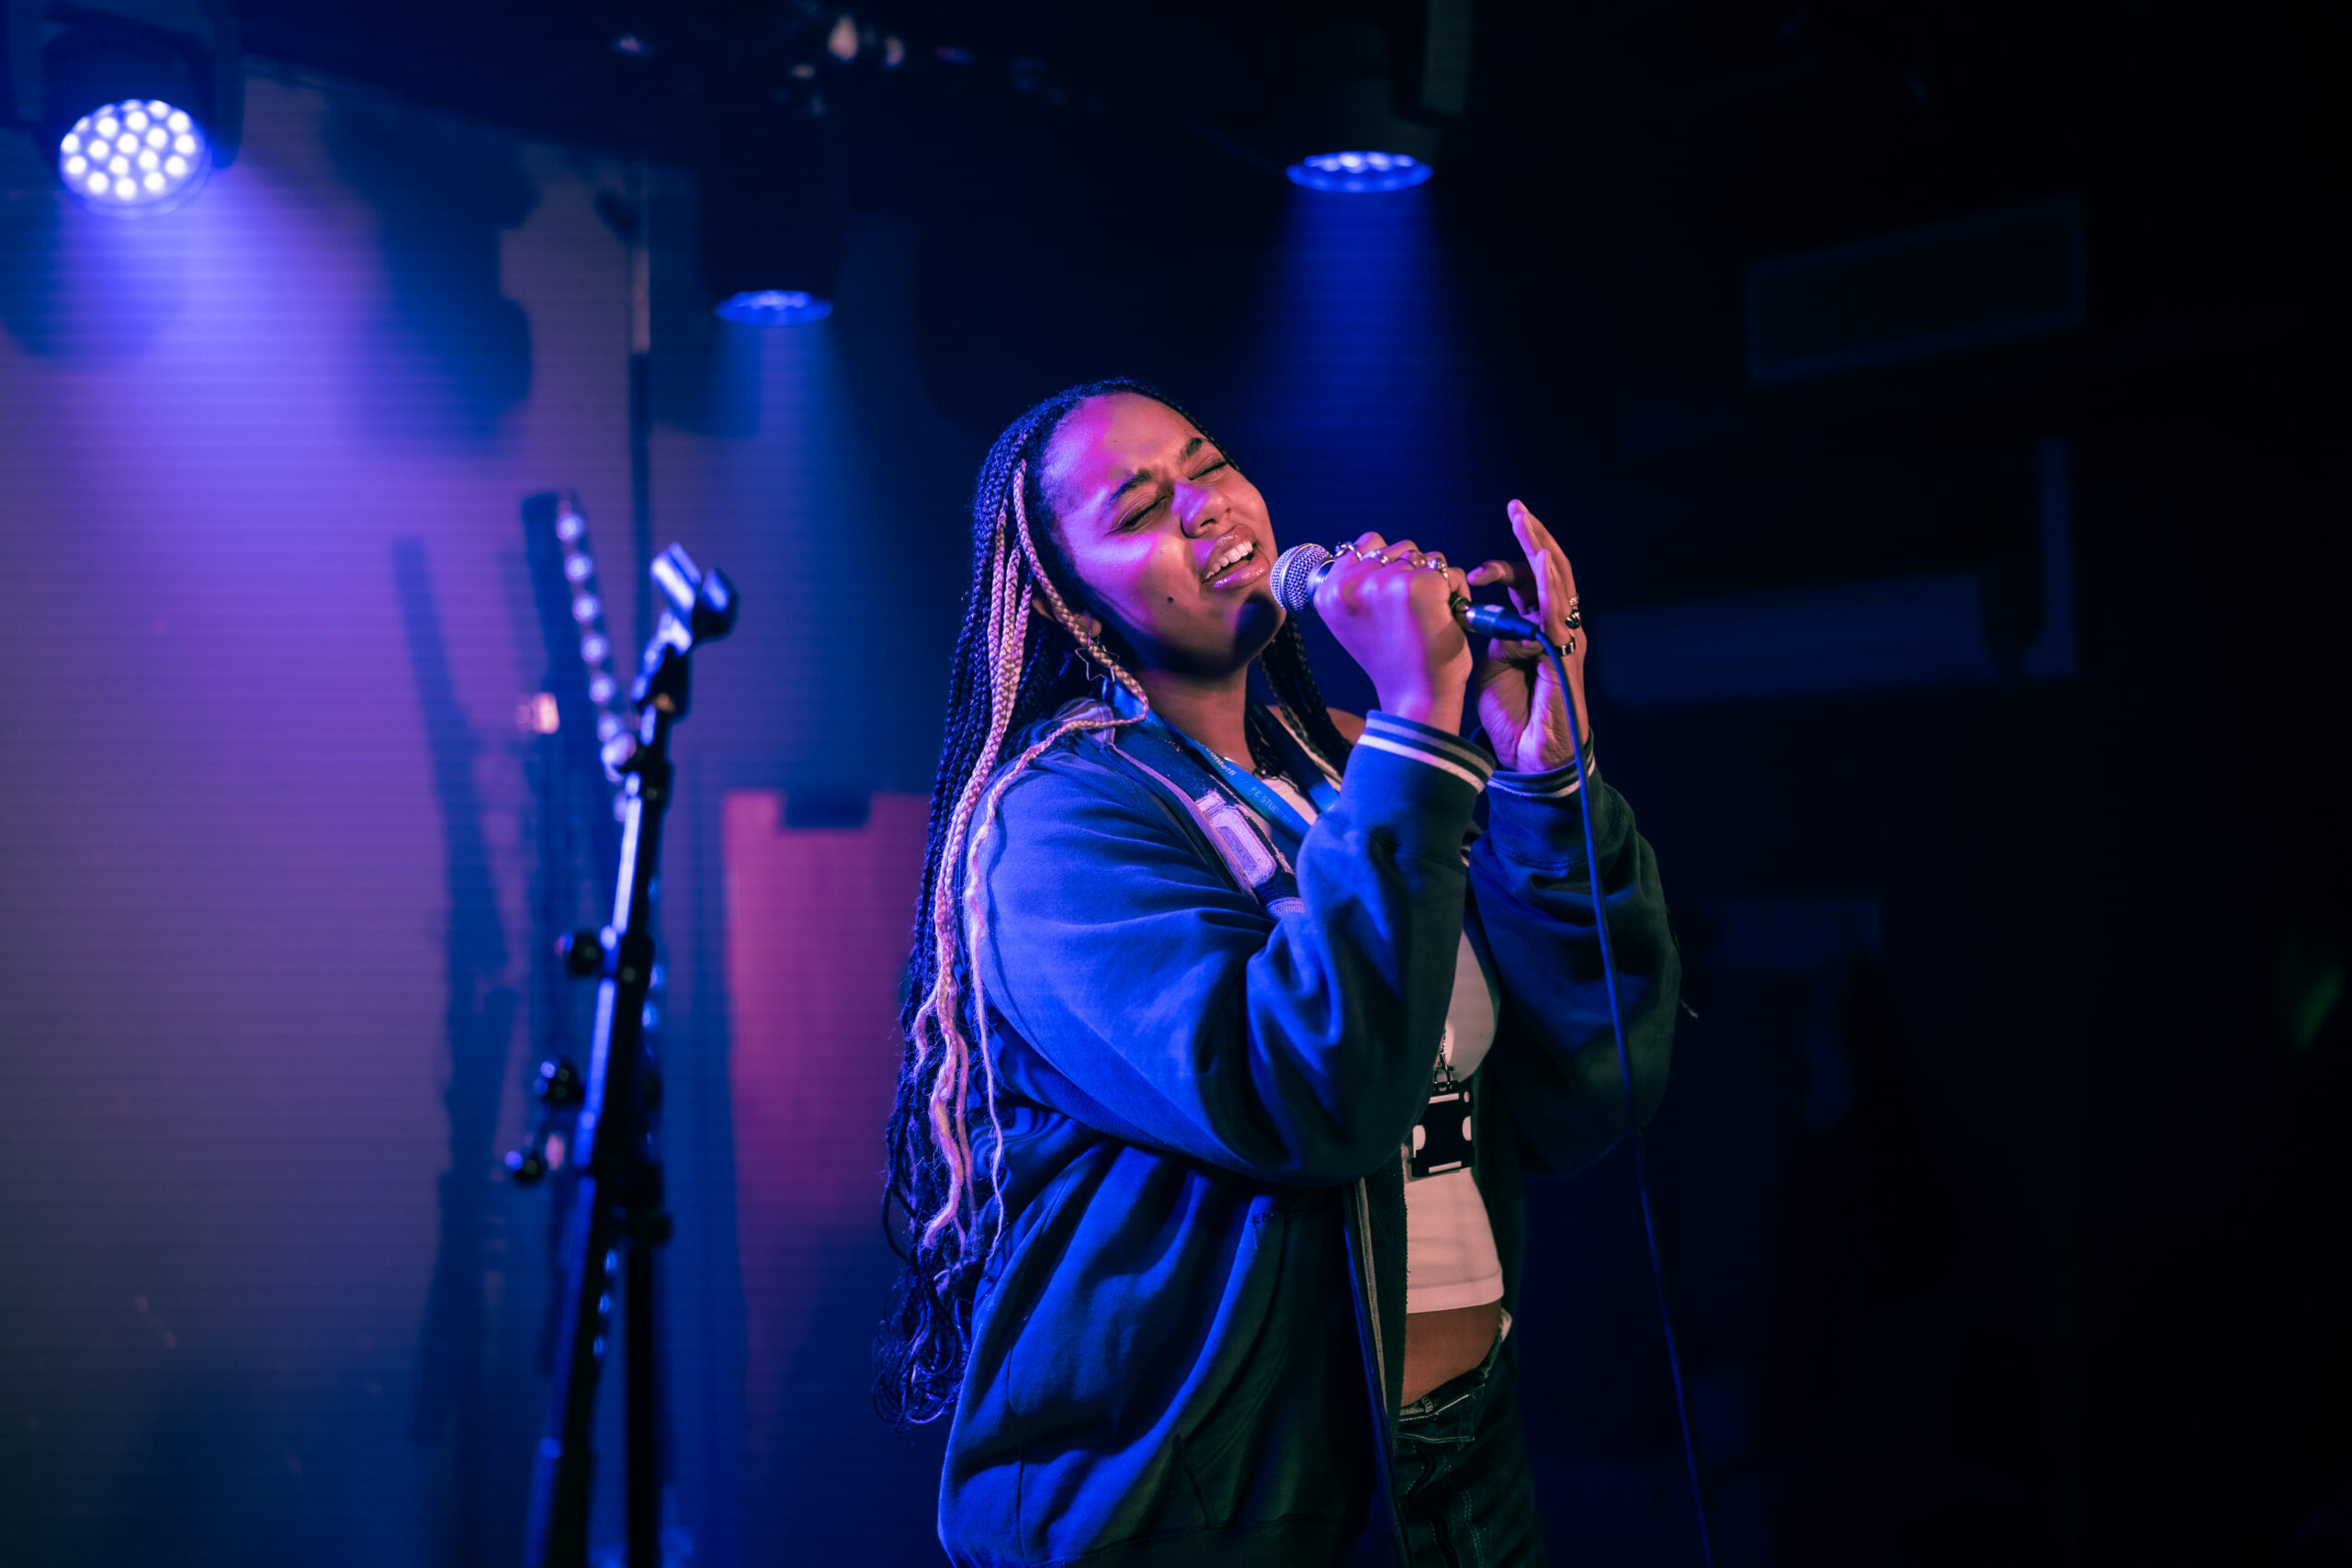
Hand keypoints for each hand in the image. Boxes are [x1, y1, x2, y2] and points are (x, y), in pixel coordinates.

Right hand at [1312, 533, 1472, 733]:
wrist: (1415, 698)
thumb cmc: (1393, 661)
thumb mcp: (1355, 622)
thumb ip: (1356, 584)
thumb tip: (1372, 547)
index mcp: (1328, 593)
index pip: (1364, 545)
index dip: (1387, 568)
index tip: (1390, 606)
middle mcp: (1351, 585)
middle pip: (1396, 548)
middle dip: (1412, 574)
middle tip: (1411, 616)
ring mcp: (1384, 583)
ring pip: (1423, 556)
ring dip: (1435, 580)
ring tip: (1427, 617)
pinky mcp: (1418, 586)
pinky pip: (1447, 570)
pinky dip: (1456, 591)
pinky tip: (1445, 618)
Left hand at [1467, 500, 1590, 774]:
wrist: (1529, 756)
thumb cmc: (1511, 714)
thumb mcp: (1490, 664)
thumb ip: (1487, 633)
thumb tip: (1467, 610)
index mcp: (1535, 627)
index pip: (1526, 582)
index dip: (1501, 568)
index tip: (1472, 572)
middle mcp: (1555, 626)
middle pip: (1548, 570)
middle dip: (1531, 536)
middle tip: (1516, 507)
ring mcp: (1565, 637)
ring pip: (1558, 581)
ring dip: (1539, 547)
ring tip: (1525, 519)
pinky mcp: (1565, 653)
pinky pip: (1559, 610)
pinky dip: (1549, 582)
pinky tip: (1540, 559)